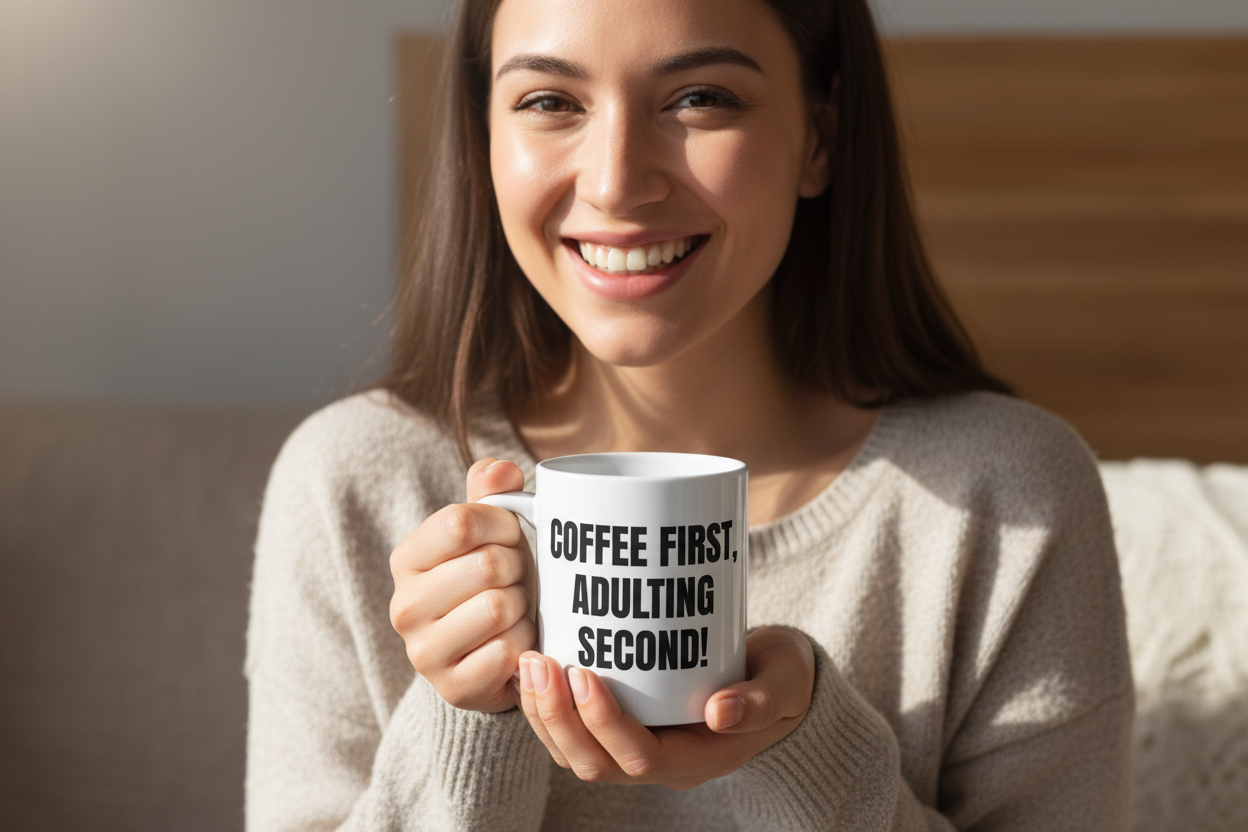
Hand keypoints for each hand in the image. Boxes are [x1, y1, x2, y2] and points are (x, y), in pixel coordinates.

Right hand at [389, 458, 536, 712]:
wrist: (492, 658)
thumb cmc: (493, 583)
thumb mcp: (489, 534)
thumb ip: (491, 494)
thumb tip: (501, 470)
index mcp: (408, 559)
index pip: (460, 522)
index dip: (502, 524)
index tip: (511, 535)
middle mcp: (405, 606)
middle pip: (488, 565)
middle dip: (519, 568)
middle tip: (517, 579)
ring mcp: (424, 652)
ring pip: (500, 607)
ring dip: (523, 607)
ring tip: (516, 610)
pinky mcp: (453, 687)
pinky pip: (509, 651)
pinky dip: (525, 645)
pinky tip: (517, 644)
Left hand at [512, 626, 814, 788]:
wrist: (778, 680)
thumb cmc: (782, 677)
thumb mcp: (784, 683)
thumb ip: (760, 698)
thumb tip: (720, 712)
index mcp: (699, 759)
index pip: (640, 758)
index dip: (604, 722)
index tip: (583, 672)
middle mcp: (662, 763)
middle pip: (595, 764)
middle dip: (557, 717)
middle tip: (538, 662)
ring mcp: (639, 747)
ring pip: (575, 754)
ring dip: (543, 713)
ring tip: (528, 661)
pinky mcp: (624, 726)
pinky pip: (573, 733)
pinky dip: (546, 706)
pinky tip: (532, 666)